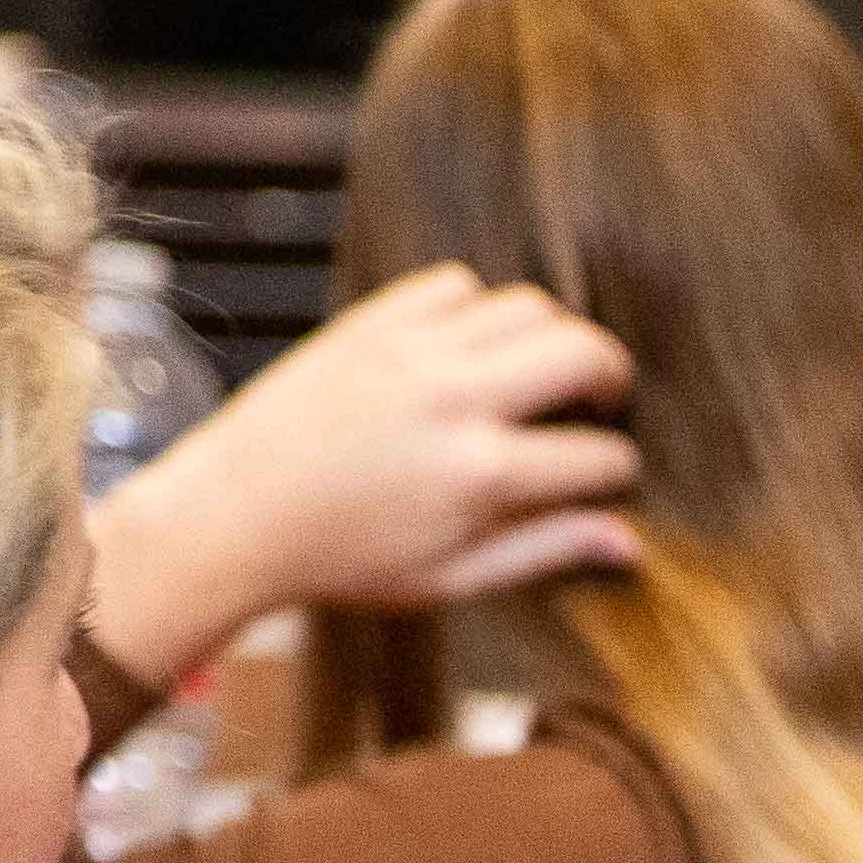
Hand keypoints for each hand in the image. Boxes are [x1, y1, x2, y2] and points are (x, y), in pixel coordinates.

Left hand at [83, 263, 648, 690]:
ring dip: (553, 337)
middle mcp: (454, 400)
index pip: (598, 456)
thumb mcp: (450, 577)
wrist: (233, 514)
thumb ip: (543, 551)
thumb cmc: (343, 560)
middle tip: (603, 401)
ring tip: (543, 372)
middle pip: (583, 352)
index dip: (616, 470)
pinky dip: (481, 310)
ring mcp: (413, 352)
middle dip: (612, 377)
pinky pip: (458, 285)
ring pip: (529, 306)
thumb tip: (628, 541)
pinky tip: (474, 349)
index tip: (605, 476)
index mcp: (479, 476)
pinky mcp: (375, 322)